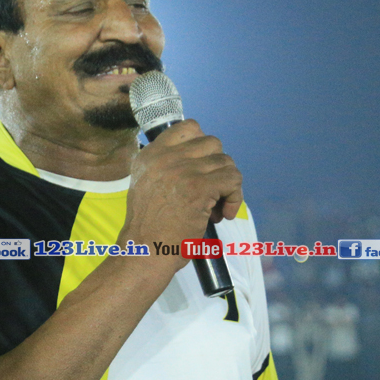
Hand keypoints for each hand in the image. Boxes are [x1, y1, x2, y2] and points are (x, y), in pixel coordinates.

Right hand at [121, 120, 242, 268]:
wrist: (145, 251)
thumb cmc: (149, 227)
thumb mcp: (147, 185)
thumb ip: (167, 167)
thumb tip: (202, 160)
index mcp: (151, 154)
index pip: (189, 127)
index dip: (204, 147)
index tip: (205, 168)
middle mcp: (165, 157)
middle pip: (212, 143)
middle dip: (218, 167)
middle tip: (212, 192)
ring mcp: (182, 170)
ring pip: (226, 162)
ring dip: (227, 185)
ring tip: (215, 208)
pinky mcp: (198, 187)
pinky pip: (232, 179)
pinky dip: (234, 198)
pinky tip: (223, 214)